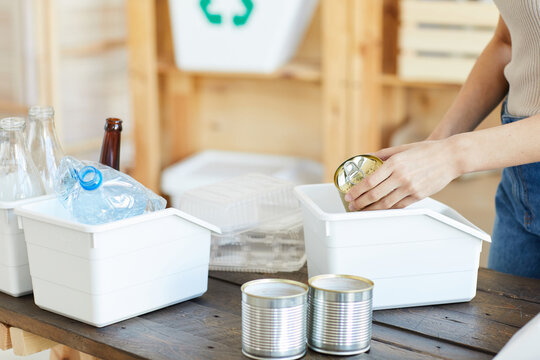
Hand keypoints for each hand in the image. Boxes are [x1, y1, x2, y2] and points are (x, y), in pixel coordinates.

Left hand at [344, 138, 461, 210]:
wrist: (450, 157)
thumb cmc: (426, 150)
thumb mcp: (402, 148)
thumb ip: (384, 154)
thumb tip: (368, 157)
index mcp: (394, 163)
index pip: (369, 181)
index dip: (356, 191)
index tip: (349, 195)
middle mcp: (400, 177)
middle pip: (374, 195)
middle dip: (360, 202)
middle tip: (352, 205)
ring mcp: (410, 188)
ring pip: (386, 204)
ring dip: (371, 209)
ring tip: (362, 210)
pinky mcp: (419, 195)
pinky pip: (399, 206)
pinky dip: (388, 209)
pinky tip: (380, 210)